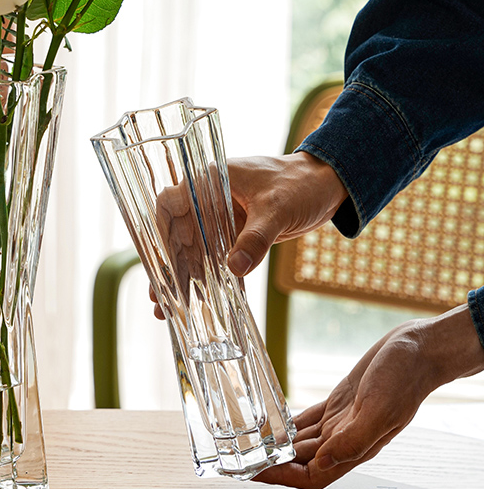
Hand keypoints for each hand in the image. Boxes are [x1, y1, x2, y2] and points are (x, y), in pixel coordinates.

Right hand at [149, 152, 347, 318]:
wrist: (331, 184)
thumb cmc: (302, 183)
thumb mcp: (277, 208)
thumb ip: (256, 238)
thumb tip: (234, 268)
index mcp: (211, 180)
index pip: (171, 203)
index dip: (161, 230)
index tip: (158, 259)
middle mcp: (211, 200)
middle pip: (180, 234)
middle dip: (169, 266)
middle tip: (158, 296)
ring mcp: (225, 219)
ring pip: (197, 250)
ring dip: (186, 278)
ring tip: (169, 308)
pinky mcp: (240, 235)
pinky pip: (220, 259)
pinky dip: (213, 279)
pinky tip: (204, 303)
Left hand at [254, 304, 483, 488]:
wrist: (416, 350)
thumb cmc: (404, 378)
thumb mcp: (379, 409)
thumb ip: (354, 438)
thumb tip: (324, 462)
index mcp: (354, 447)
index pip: (311, 475)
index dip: (282, 477)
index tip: (254, 472)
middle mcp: (344, 438)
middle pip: (300, 461)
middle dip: (271, 462)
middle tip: (240, 457)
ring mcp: (341, 420)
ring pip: (302, 441)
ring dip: (276, 445)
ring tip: (248, 442)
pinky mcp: (339, 402)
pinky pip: (308, 419)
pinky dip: (288, 423)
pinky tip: (271, 422)